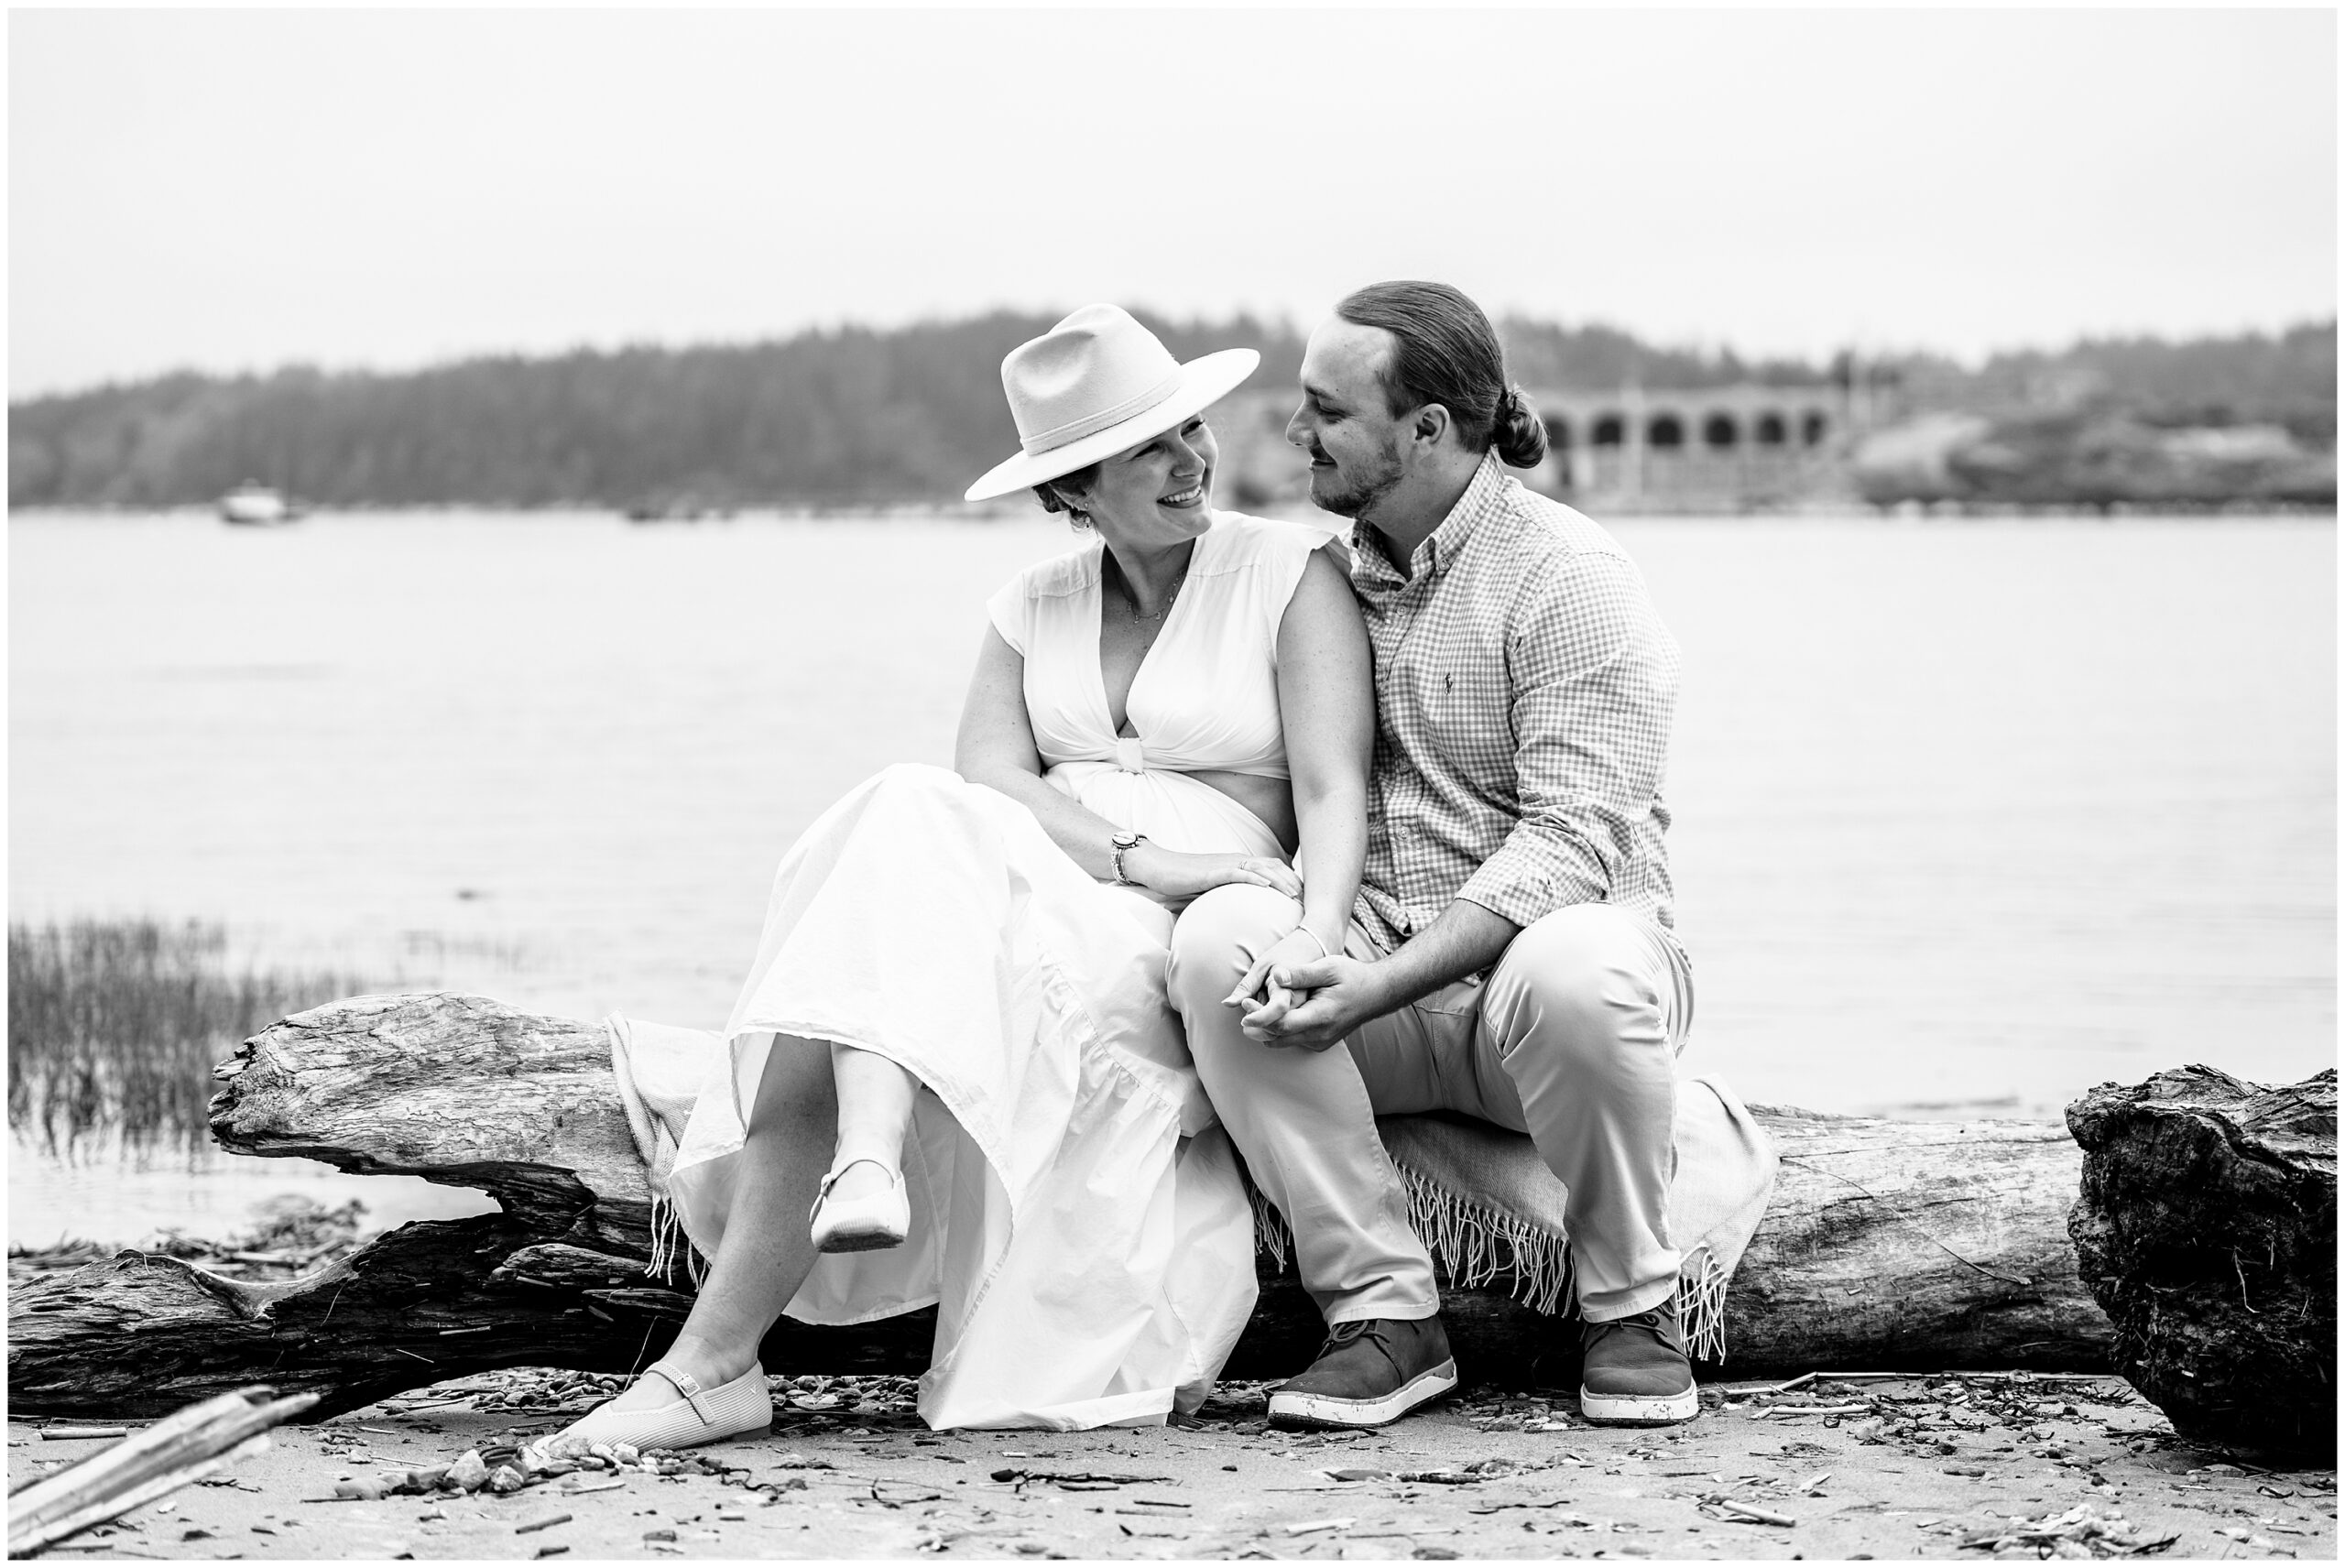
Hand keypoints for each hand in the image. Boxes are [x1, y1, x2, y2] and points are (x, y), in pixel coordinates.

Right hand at [1126, 845, 1301, 902]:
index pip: (1273, 872)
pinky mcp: (1212, 870)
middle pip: (1274, 868)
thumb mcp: (1210, 898)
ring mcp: (1225, 864)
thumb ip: (1226, 908)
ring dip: (1281, 880)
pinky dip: (1255, 879)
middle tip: (1312, 899)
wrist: (1156, 869)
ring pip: (1261, 868)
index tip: (1307, 900)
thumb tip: (1237, 932)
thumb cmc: (1181, 885)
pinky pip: (1237, 873)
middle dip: (1295, 882)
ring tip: (1297, 894)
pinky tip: (1267, 887)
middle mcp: (1237, 862)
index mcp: (1239, 867)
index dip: (1291, 883)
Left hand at [1234, 953, 1388, 1051]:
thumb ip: (1301, 973)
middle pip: (1276, 1037)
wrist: (1378, 992)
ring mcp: (1320, 1042)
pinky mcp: (1320, 1043)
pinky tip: (1276, 1014)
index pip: (1279, 1025)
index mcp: (1320, 1017)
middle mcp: (1319, 1035)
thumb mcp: (1328, 967)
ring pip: (1283, 1042)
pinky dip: (1280, 1031)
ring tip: (1255, 1009)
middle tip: (1244, 1006)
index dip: (1257, 1016)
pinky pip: (1293, 1041)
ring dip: (1267, 1028)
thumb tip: (1276, 975)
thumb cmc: (1353, 976)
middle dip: (1257, 1024)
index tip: (1244, 1003)